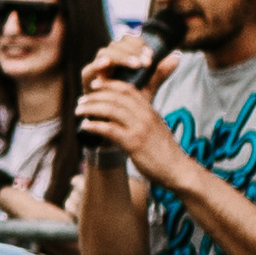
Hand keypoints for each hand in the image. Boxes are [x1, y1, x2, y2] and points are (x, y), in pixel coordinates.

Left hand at [77, 45, 176, 179]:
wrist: (177, 170)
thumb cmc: (164, 152)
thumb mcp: (155, 128)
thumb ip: (142, 119)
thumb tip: (124, 114)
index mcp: (150, 111)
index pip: (128, 89)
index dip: (109, 84)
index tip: (95, 84)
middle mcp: (145, 116)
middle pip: (116, 97)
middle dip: (95, 96)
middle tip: (82, 99)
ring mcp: (140, 128)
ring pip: (111, 110)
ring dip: (91, 108)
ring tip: (79, 110)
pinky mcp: (134, 143)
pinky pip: (110, 130)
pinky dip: (95, 126)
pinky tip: (85, 126)